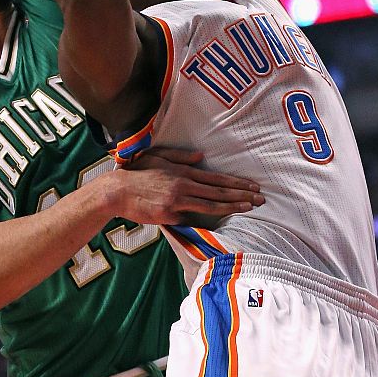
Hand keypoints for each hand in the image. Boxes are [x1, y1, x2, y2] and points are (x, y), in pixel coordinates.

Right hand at [106, 148, 263, 225]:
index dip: (236, 183)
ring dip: (233, 205)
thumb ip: (181, 156)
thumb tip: (201, 157)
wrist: (117, 190)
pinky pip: (192, 217)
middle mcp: (184, 184)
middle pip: (219, 190)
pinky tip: (224, 220)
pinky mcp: (169, 213)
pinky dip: (209, 218)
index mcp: (183, 171)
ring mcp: (178, 199)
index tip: (252, 186)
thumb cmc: (136, 172)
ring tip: (250, 207)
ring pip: (212, 203)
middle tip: (261, 198)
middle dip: (242, 194)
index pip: (216, 178)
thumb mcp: (158, 156)